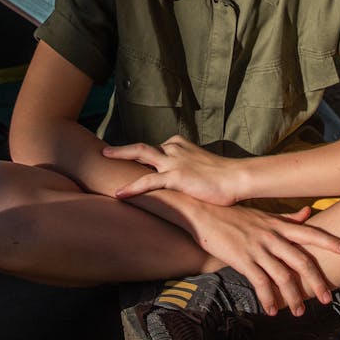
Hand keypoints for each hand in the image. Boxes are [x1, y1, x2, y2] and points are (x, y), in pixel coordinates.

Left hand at [104, 135, 240, 205]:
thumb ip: (188, 168)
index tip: (131, 165)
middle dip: (122, 150)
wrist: (237, 178)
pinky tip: (119, 194)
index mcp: (180, 145)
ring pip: (140, 155)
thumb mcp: (202, 166)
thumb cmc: (223, 176)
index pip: (156, 149)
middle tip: (105, 152)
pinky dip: (132, 187)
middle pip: (142, 147)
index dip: (143, 158)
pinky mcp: (176, 176)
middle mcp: (174, 149)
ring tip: (102, 159)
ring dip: (120, 156)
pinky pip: (148, 181)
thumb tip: (182, 180)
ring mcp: (174, 161)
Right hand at [187, 202, 339, 317]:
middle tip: (327, 298)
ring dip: (293, 297)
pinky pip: (260, 282)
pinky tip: (273, 310)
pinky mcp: (242, 259)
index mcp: (278, 224)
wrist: (203, 212)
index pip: (310, 232)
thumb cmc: (234, 214)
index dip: (330, 241)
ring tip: (299, 312)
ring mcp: (257, 247)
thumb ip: (287, 217)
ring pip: (283, 276)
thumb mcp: (263, 213)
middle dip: (316, 281)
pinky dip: (268, 298)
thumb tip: (309, 213)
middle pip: (301, 260)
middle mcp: (272, 236)